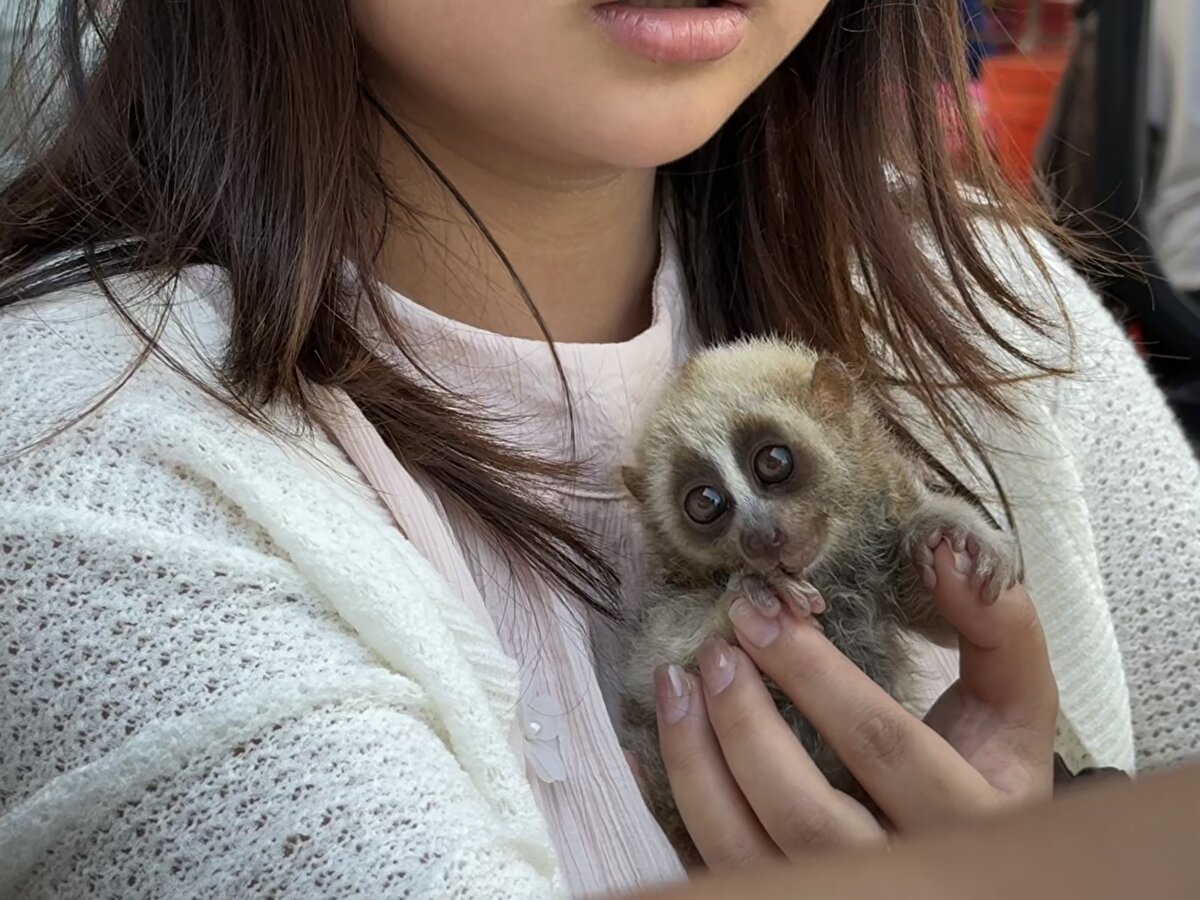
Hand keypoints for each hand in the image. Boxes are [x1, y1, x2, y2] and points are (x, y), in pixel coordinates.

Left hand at [652, 539, 1058, 869]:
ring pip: (748, 858)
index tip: (759, 613)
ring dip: (695, 766)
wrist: (973, 870)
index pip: (883, 746)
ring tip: (674, 687)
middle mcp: (904, 874)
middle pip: (805, 815)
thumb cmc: (984, 776)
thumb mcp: (1013, 709)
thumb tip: (941, 544)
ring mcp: (842, 899)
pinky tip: (643, 754)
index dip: (813, 673)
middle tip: (712, 652)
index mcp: (972, 819)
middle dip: (745, 722)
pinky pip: (714, 873)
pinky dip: (671, 810)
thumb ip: (997, 628)